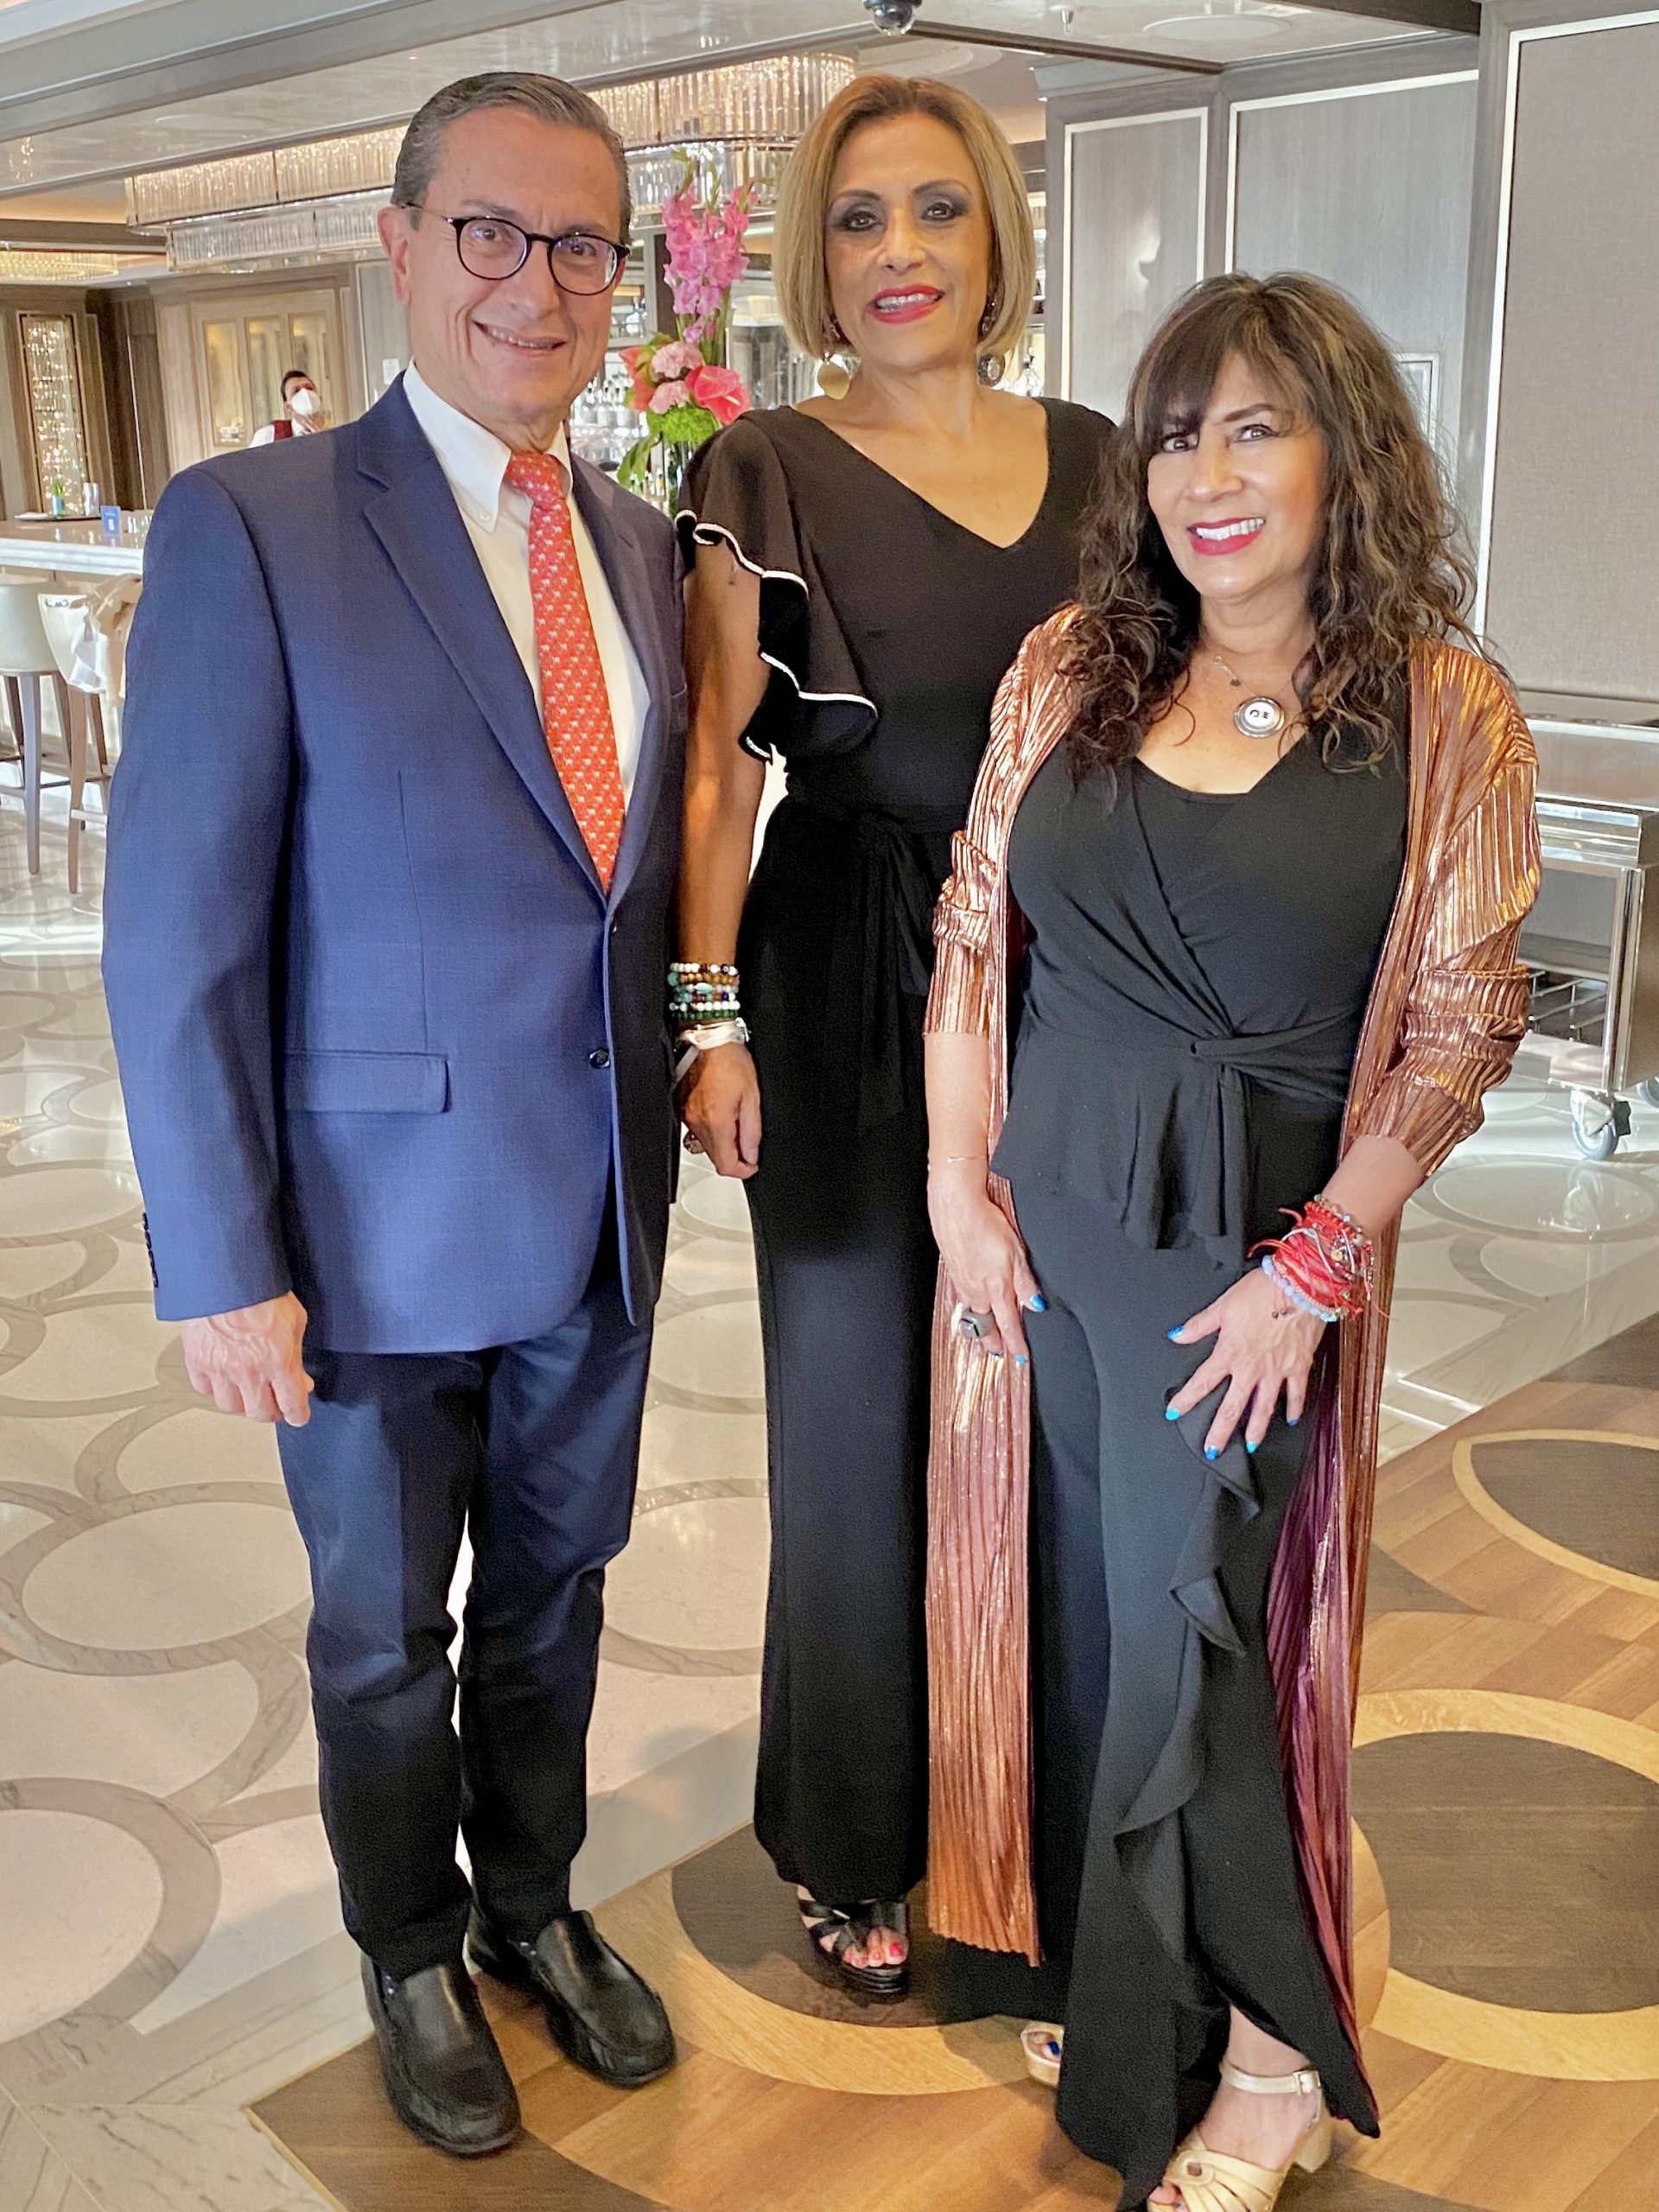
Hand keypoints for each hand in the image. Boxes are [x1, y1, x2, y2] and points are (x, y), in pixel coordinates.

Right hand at [181, 1293, 313, 1423]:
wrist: (226, 1272)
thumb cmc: (261, 1289)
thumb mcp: (295, 1320)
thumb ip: (296, 1353)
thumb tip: (299, 1375)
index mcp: (278, 1361)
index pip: (292, 1405)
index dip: (298, 1414)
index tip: (298, 1415)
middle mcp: (249, 1371)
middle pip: (260, 1413)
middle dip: (271, 1410)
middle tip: (274, 1401)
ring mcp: (220, 1369)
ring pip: (231, 1406)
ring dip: (242, 1401)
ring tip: (248, 1390)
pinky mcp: (197, 1361)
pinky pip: (205, 1388)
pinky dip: (214, 1387)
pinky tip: (223, 1377)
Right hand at [680, 1042, 761, 1178]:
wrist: (707, 1040)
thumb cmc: (730, 1060)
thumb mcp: (752, 1097)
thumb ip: (752, 1131)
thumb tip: (751, 1155)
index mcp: (716, 1122)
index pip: (726, 1165)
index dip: (742, 1171)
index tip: (752, 1165)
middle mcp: (697, 1123)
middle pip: (715, 1158)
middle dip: (734, 1157)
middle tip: (748, 1143)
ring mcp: (687, 1117)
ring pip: (706, 1146)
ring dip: (723, 1143)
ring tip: (735, 1121)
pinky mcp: (682, 1109)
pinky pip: (697, 1131)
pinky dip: (712, 1130)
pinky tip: (721, 1113)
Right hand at [927, 1160, 1041, 1362]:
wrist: (956, 1207)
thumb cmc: (985, 1224)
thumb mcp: (1016, 1252)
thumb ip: (1026, 1282)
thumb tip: (1036, 1304)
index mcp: (997, 1288)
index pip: (1010, 1324)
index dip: (1016, 1343)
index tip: (1020, 1356)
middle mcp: (977, 1291)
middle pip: (986, 1326)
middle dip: (993, 1342)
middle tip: (999, 1353)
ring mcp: (962, 1282)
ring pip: (972, 1314)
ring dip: (979, 1328)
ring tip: (984, 1337)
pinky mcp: (953, 1272)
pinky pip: (960, 1299)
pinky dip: (965, 1309)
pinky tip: (966, 1306)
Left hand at [1166, 1267, 1323, 1455]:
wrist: (1300, 1285)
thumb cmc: (1261, 1291)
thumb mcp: (1223, 1305)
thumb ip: (1199, 1325)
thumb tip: (1176, 1335)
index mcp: (1230, 1352)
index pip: (1202, 1382)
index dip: (1186, 1398)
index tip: (1174, 1412)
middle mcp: (1251, 1368)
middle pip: (1232, 1406)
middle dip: (1220, 1431)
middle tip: (1212, 1449)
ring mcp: (1277, 1371)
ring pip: (1264, 1408)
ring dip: (1257, 1429)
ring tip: (1251, 1445)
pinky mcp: (1299, 1367)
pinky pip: (1296, 1394)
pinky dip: (1294, 1408)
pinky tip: (1292, 1419)